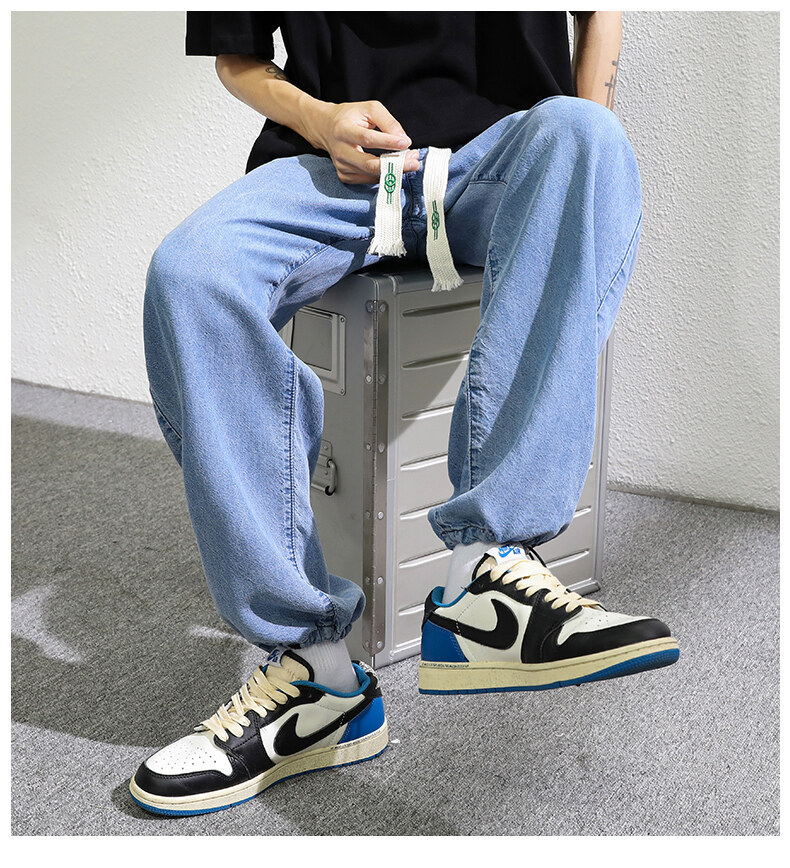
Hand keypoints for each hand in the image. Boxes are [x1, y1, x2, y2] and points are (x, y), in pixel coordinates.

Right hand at [300, 99, 419, 183]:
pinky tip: (393, 167)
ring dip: (392, 171)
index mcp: (343, 129)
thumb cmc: (351, 116)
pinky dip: (383, 175)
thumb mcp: (369, 109)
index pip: (367, 139)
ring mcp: (341, 166)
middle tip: (414, 162)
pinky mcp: (344, 176)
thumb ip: (388, 121)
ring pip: (370, 174)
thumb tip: (403, 140)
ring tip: (409, 162)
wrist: (326, 127)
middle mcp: (340, 150)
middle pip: (369, 164)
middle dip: (394, 164)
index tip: (406, 143)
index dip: (388, 142)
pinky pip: (367, 180)